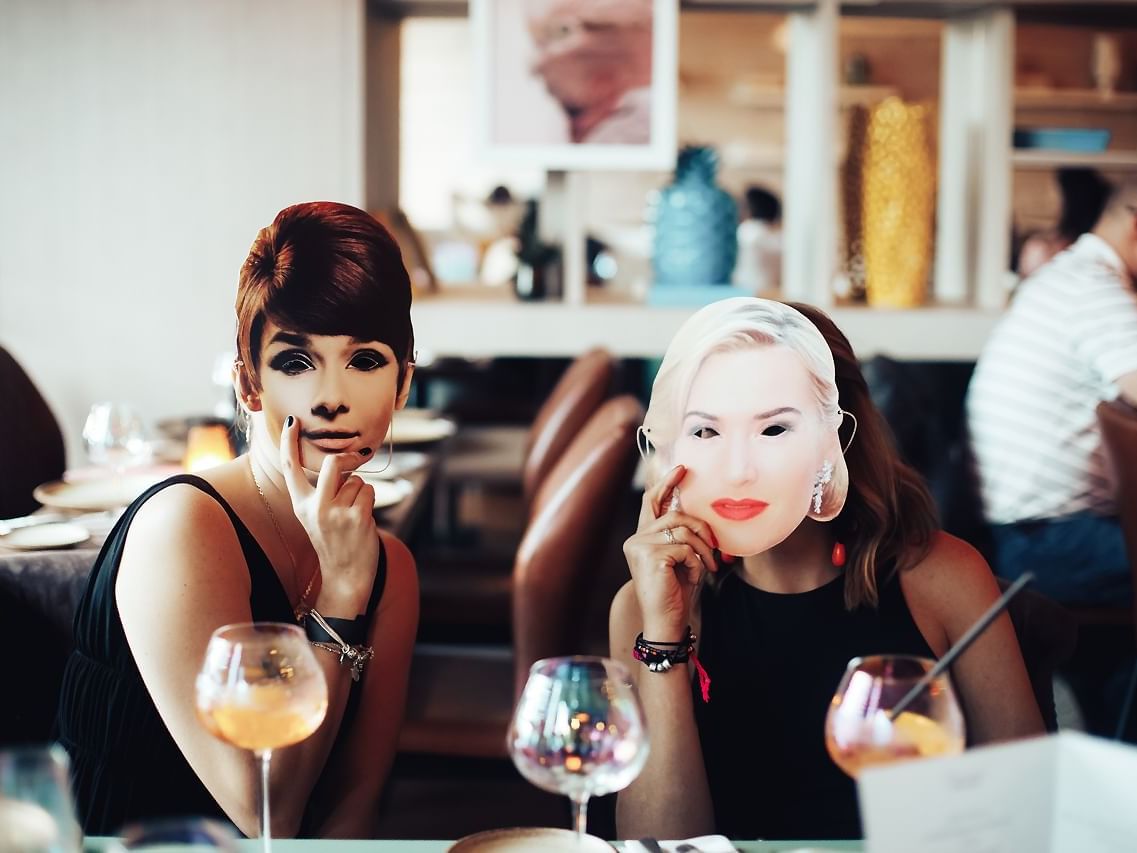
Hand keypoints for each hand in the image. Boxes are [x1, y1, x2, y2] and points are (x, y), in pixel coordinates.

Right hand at [279, 415, 378, 616]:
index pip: (290, 468)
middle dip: (348, 459)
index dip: (289, 443)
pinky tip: (361, 520)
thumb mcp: (316, 517)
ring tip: (353, 515)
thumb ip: (321, 491)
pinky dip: (369, 501)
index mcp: (300, 504)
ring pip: (356, 480)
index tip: (293, 422)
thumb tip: (340, 461)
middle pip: (333, 462)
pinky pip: (368, 491)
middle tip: (355, 461)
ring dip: (360, 492)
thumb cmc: (334, 541)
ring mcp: (335, 512)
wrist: (345, 577)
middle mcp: (314, 507)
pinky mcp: (356, 517)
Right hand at [622, 465, 717, 640]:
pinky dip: (697, 561)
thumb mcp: (681, 558)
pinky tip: (696, 575)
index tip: (681, 469)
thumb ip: (682, 535)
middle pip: (676, 515)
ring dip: (703, 549)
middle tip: (715, 549)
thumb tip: (697, 513)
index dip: (665, 484)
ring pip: (683, 530)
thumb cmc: (676, 592)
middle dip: (702, 529)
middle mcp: (635, 539)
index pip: (651, 503)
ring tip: (708, 566)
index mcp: (641, 538)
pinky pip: (685, 547)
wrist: (667, 622)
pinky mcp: (650, 555)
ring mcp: (640, 546)